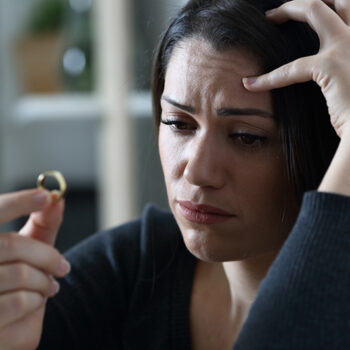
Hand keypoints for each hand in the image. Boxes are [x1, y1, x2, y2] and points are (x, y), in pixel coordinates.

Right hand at [0, 189, 69, 349]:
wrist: (7, 329)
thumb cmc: (15, 282)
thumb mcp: (28, 250)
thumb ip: (41, 224)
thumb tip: (56, 198)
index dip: (17, 202)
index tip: (45, 196)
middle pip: (12, 245)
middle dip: (47, 256)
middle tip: (64, 267)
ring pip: (19, 274)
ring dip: (44, 280)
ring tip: (50, 286)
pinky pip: (17, 302)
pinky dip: (36, 301)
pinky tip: (36, 301)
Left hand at [243, 0, 349, 137]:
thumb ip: (344, 71)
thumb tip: (329, 82)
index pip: (348, 12)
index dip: (330, 8)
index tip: (308, 15)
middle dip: (306, 0)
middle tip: (281, 10)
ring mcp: (348, 46)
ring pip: (315, 9)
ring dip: (289, 9)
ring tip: (269, 17)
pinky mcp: (330, 66)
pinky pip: (292, 67)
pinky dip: (268, 78)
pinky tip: (250, 85)